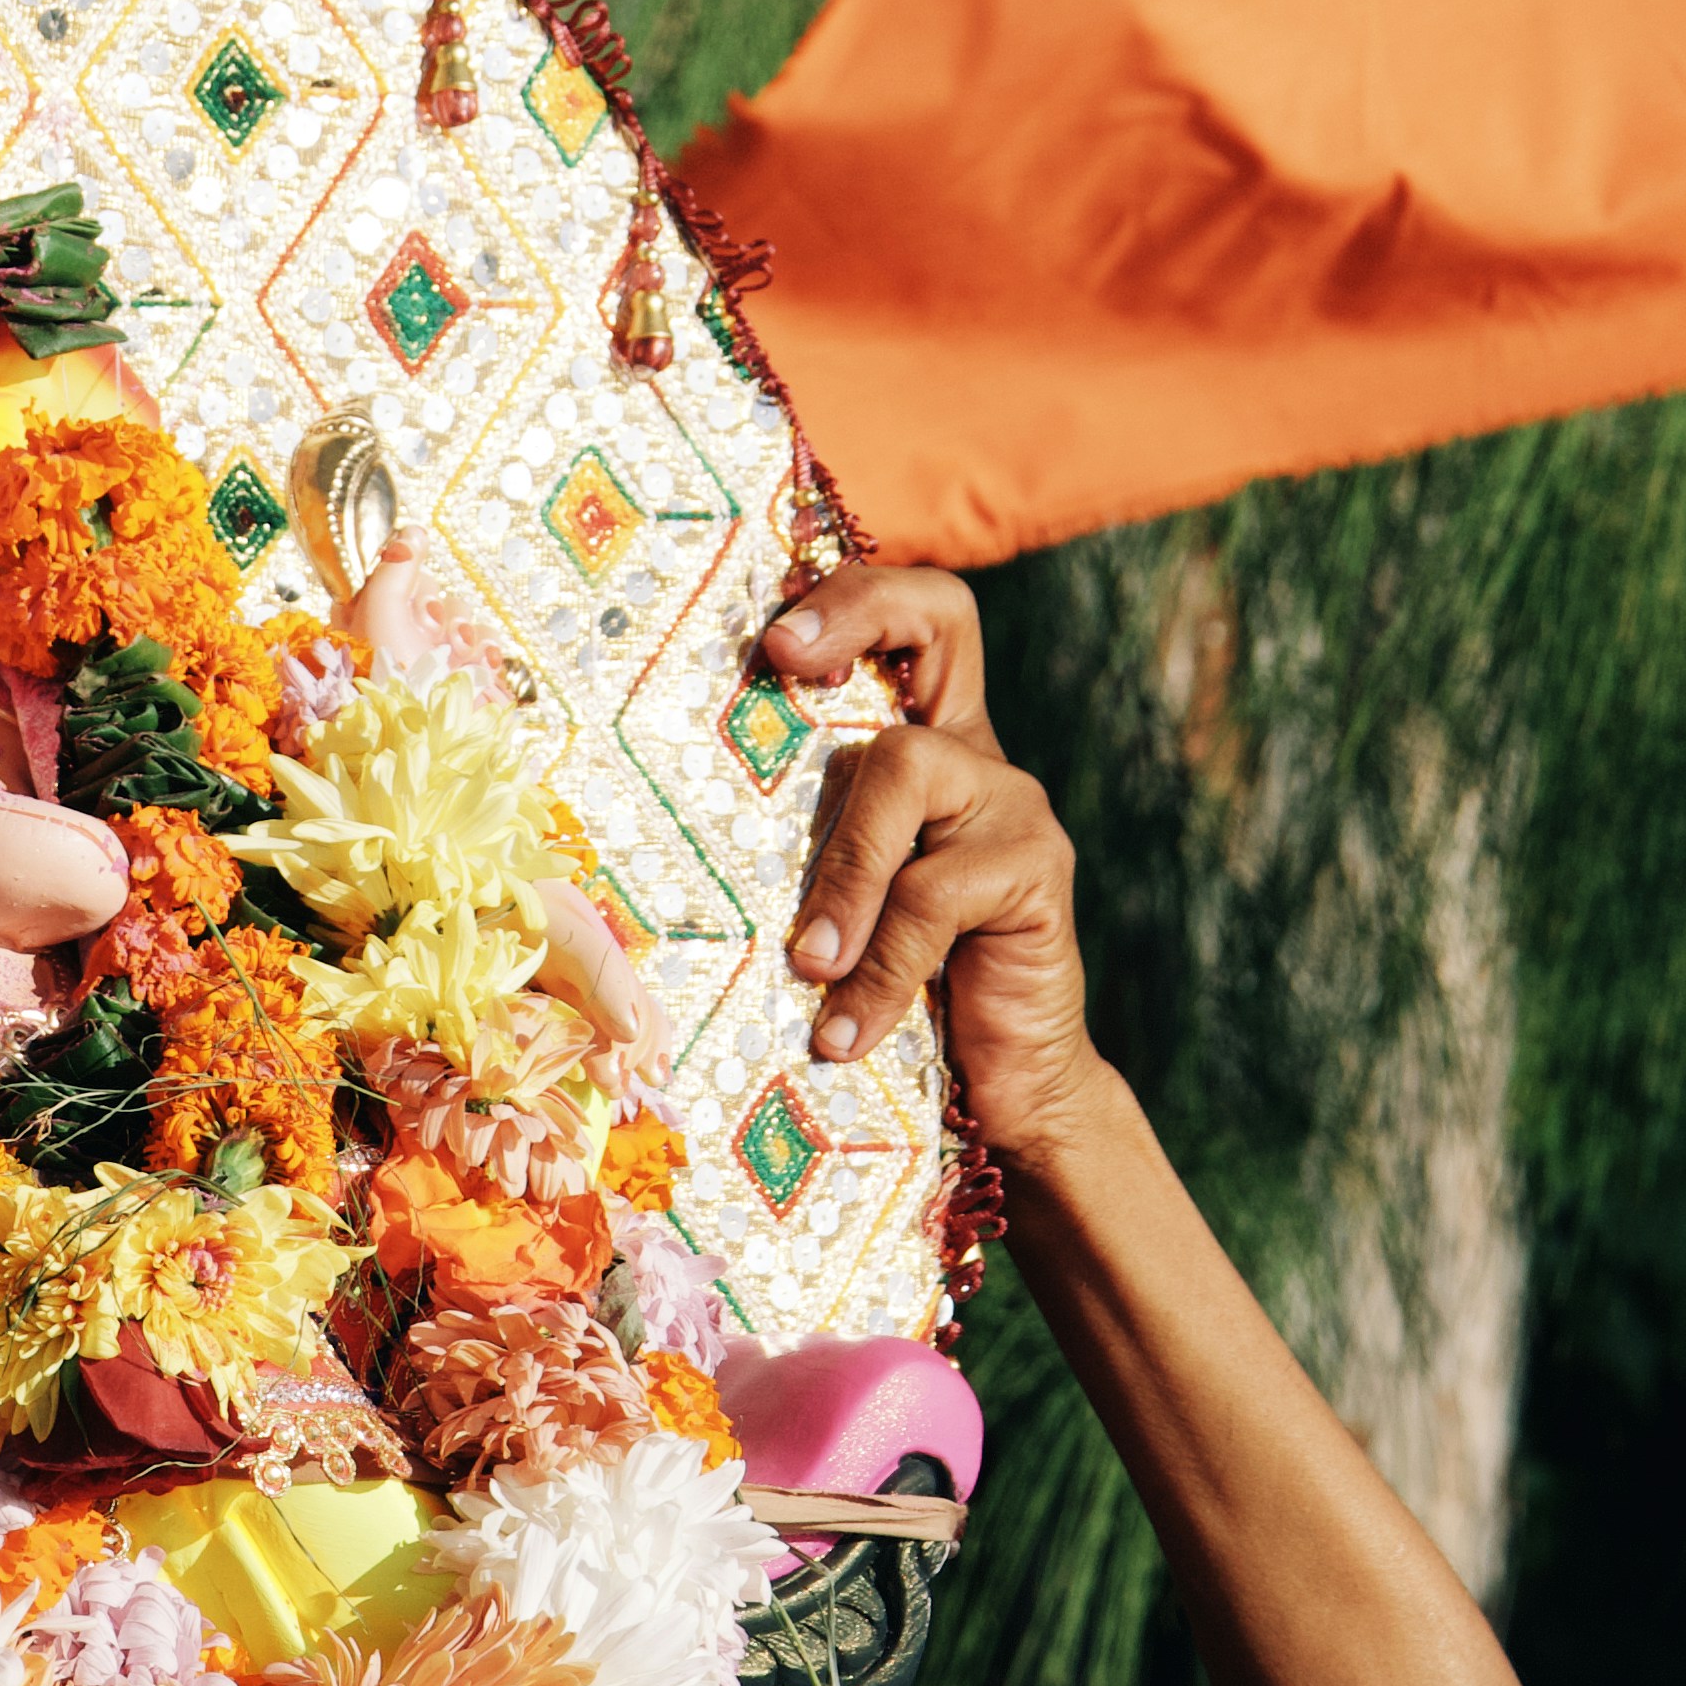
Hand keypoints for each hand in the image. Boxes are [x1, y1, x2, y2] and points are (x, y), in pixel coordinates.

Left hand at [768, 563, 1100, 1161]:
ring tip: (807, 966)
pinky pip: (932, 896)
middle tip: (777, 659)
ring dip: (841, 875)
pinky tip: (844, 1031)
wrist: (1007, 1090)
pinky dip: (878, 969)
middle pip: (943, 617)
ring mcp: (1014, 804)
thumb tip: (649, 817)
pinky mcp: (1036, 871)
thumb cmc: (888, 990)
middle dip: (852, 614)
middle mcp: (973, 752)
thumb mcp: (831, 903)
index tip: (773, 635)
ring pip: (906, 771)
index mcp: (922, 744)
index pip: (913, 618)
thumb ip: (795, 849)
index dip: (853, 594)